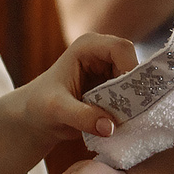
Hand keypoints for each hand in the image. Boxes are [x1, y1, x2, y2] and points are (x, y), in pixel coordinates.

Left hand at [21, 33, 137, 146]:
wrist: (36, 116)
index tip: (129, 98)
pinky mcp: (114, 86)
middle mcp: (102, 53)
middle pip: (133, 64)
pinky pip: (132, 94)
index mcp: (87, 46)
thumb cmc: (40, 106)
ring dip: (134, 101)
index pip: (121, 48)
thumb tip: (110, 127)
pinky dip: (131, 108)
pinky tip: (122, 122)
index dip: (130, 69)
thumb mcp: (57, 110)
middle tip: (131, 114)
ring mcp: (110, 69)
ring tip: (124, 120)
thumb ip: (82, 117)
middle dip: (134, 89)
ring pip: (136, 81)